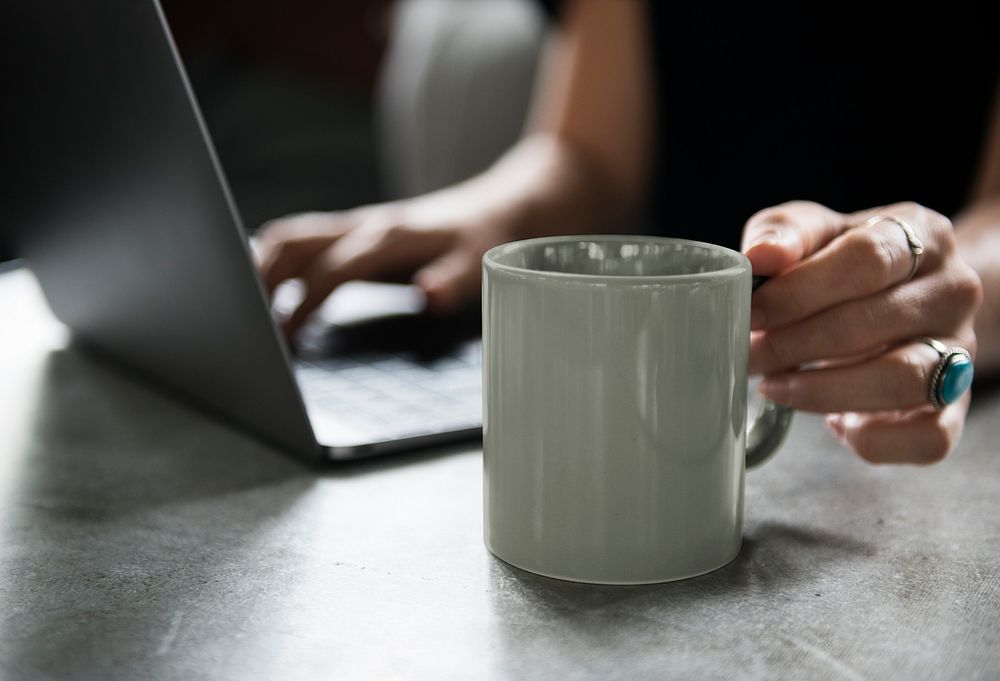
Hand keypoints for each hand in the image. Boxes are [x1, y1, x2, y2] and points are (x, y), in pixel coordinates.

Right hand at [256, 198, 510, 336]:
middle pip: (293, 243)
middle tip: (241, 324)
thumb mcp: (482, 262)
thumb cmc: (487, 238)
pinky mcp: (356, 232)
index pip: (331, 271)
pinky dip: (277, 261)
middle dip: (259, 279)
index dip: (303, 304)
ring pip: (291, 237)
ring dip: (260, 266)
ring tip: (241, 309)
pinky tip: (266, 290)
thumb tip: (428, 296)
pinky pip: (304, 241)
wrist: (501, 204)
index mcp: (389, 237)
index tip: (283, 338)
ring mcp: (357, 225)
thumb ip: (453, 280)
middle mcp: (366, 226)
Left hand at [743, 201, 982, 463]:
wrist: (902, 292)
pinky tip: (835, 425)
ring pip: (902, 380)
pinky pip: (928, 438)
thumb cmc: (845, 261)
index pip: (866, 259)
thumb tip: (760, 256)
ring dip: (823, 391)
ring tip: (775, 387)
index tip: (752, 311)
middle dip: (794, 345)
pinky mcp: (954, 406)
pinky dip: (876, 440)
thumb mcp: (814, 231)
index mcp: (924, 235)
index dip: (800, 290)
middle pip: (873, 322)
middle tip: (748, 354)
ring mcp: (961, 351)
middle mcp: (953, 292)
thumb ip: (786, 233)